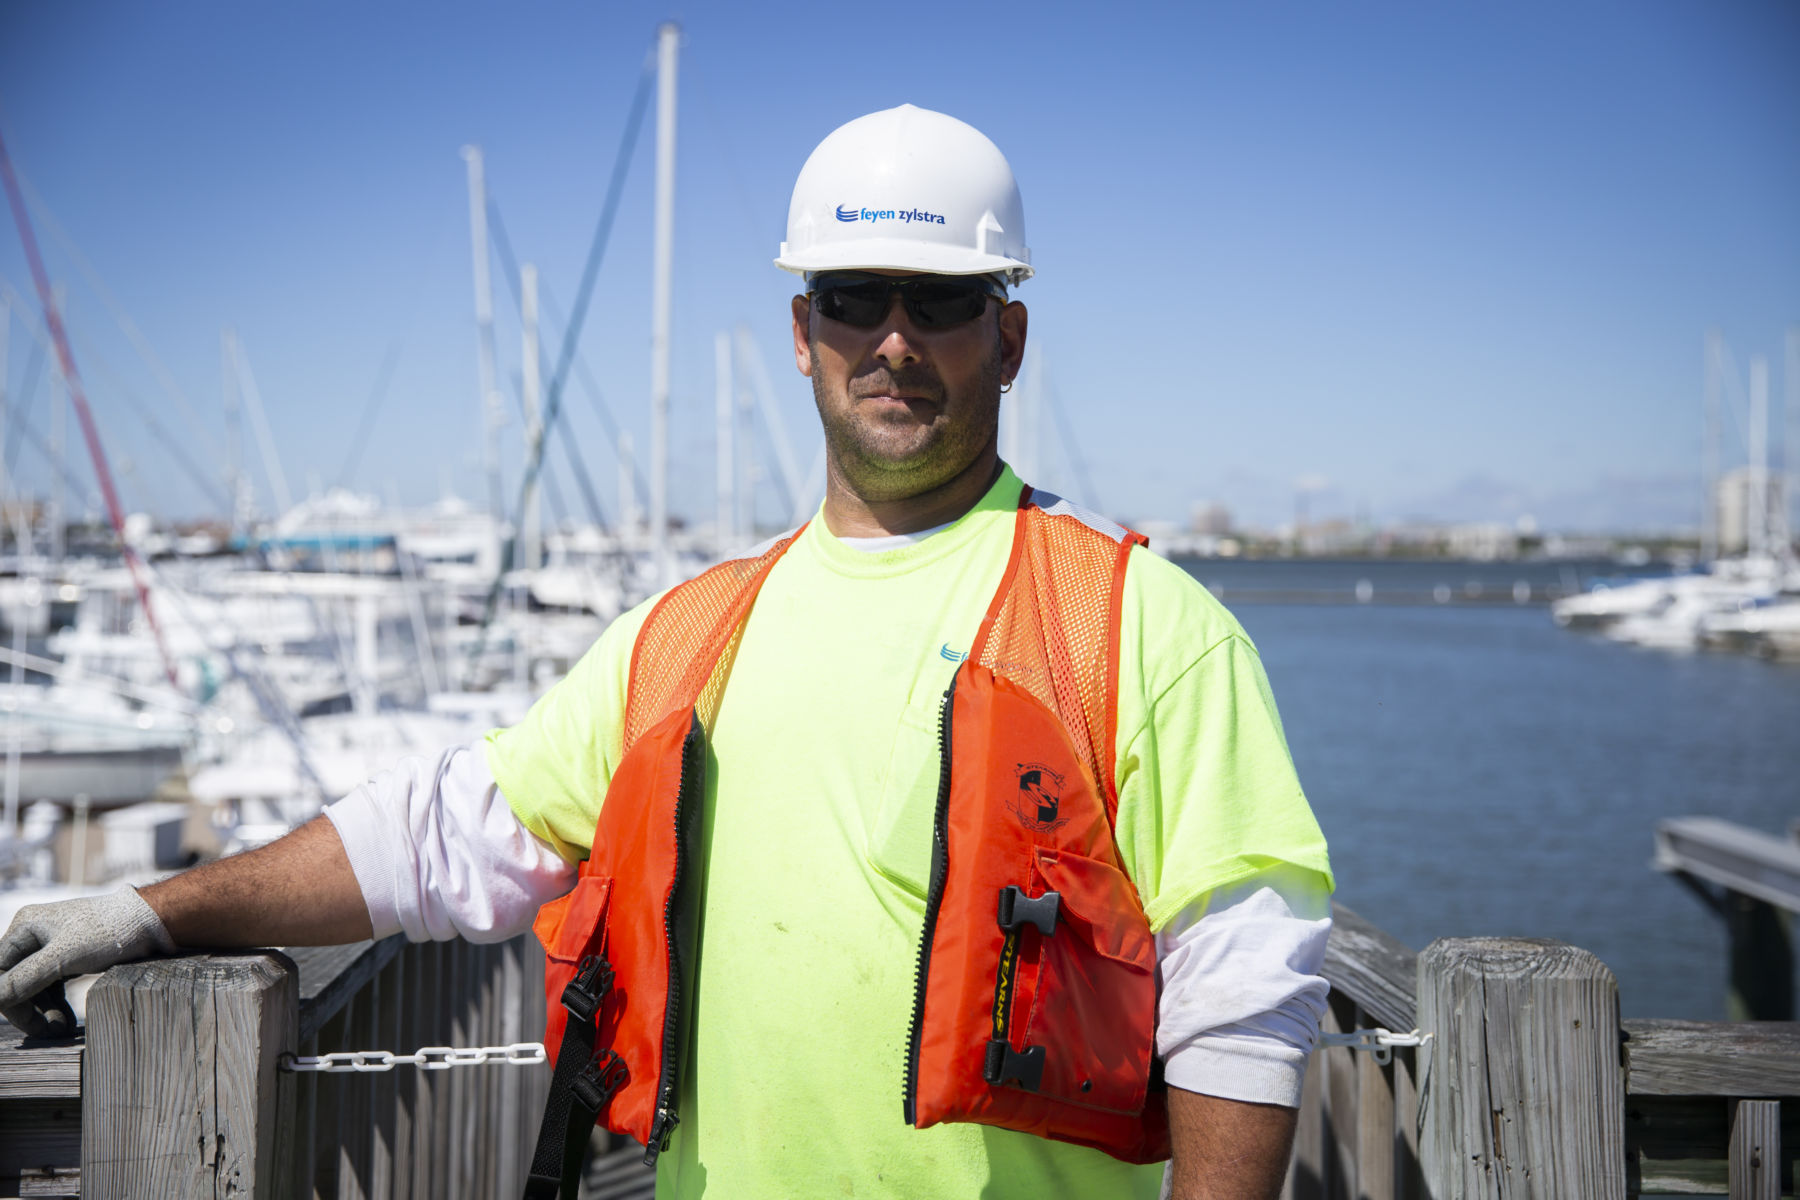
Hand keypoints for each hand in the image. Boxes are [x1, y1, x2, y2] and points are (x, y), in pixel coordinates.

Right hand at [0, 888, 176, 1037]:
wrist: (151, 922)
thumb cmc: (108, 932)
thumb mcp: (63, 957)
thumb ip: (25, 978)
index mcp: (25, 927)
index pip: (0, 972)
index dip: (6, 1000)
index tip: (26, 1024)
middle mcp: (33, 935)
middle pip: (14, 982)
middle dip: (29, 1010)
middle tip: (47, 1032)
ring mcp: (50, 947)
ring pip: (33, 988)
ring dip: (43, 1011)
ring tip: (61, 1030)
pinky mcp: (67, 959)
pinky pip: (50, 987)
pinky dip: (55, 1005)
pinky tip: (65, 1022)